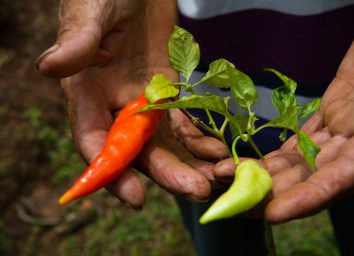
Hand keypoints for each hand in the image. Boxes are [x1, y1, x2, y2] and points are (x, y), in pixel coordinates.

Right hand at [37, 0, 228, 207]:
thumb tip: (50, 67)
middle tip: (199, 191)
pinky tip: (218, 149)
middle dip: (167, 173)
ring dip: (190, 162)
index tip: (136, 198)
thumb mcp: (92, 12)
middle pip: (139, 150)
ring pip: (165, 142)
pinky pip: (183, 122)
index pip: (95, 140)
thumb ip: (78, 40)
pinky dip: (199, 138)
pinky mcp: (168, 91)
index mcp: (89, 92)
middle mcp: (116, 104)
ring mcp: (145, 100)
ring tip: (218, 175)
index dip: (112, 172)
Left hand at [214, 42, 353, 222]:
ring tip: (222, 172)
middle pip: (298, 182)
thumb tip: (319, 161)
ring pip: (288, 166)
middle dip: (263, 192)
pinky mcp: (316, 132)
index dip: (301, 202)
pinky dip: (267, 158)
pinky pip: (290, 149)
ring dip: (255, 173)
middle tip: (230, 199)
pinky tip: (241, 163)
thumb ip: (349, 153)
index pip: (328, 187)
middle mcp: (342, 160)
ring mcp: (328, 145)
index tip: (272, 214)